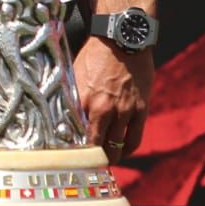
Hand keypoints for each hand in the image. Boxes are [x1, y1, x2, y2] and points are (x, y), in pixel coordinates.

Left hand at [77, 37, 154, 160]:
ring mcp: (125, 111)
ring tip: (104, 162)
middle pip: (97, 145)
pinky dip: (127, 149)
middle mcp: (104, 109)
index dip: (73, 150)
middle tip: (86, 166)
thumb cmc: (95, 55)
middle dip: (92, 158)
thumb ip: (73, 97)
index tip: (69, 158)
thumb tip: (64, 116)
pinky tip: (121, 152)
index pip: (77, 134)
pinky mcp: (140, 110)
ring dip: (111, 157)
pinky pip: (135, 138)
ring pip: (117, 146)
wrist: (122, 40)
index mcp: (84, 100)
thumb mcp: (75, 74)